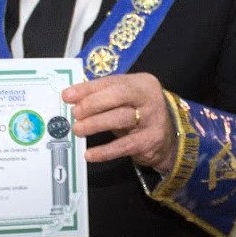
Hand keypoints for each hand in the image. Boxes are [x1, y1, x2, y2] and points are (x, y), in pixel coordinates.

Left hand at [63, 73, 177, 172]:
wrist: (168, 139)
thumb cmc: (139, 114)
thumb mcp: (125, 101)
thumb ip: (103, 96)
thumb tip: (72, 98)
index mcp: (141, 82)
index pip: (111, 82)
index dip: (87, 89)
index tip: (67, 96)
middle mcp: (149, 98)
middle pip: (118, 96)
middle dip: (93, 104)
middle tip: (75, 114)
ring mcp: (152, 119)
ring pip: (120, 118)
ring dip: (95, 124)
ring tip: (77, 130)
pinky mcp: (150, 141)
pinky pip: (124, 146)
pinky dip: (105, 151)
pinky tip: (90, 154)